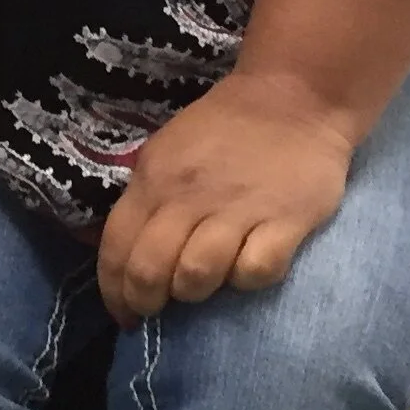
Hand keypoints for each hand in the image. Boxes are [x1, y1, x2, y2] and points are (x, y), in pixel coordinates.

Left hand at [96, 69, 356, 322]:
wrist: (296, 96)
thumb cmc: (226, 128)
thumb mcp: (167, 151)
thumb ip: (147, 197)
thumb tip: (126, 254)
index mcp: (155, 178)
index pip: (115, 247)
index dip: (113, 290)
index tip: (124, 313)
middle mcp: (188, 196)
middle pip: (150, 270)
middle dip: (146, 302)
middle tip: (159, 311)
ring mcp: (238, 209)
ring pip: (197, 276)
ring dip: (194, 292)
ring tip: (204, 287)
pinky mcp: (285, 220)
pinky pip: (256, 270)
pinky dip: (247, 279)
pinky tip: (248, 267)